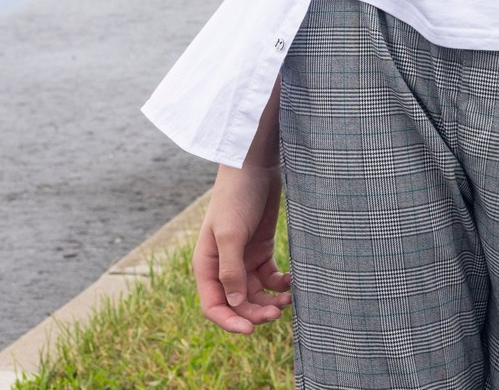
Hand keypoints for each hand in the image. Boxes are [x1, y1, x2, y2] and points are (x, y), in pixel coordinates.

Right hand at [195, 159, 289, 334]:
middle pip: (237, 303)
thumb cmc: (236, 197)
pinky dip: (280, 284)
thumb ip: (231, 270)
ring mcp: (243, 259)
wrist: (255, 167)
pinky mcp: (261, 250)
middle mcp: (222, 267)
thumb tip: (235, 304)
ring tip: (289, 300)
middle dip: (256, 313)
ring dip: (270, 301)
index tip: (251, 331)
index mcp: (206, 266)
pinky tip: (292, 283)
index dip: (230, 322)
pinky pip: (269, 277)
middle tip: (279, 312)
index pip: (214, 306)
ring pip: (255, 293)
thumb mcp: (231, 233)